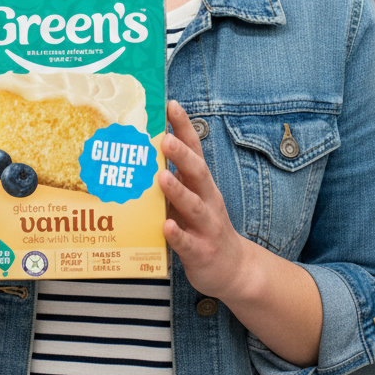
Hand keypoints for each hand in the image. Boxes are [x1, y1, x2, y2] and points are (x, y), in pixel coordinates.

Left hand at [159, 100, 253, 300]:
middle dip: (182, 155)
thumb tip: (142, 150)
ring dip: (177, 191)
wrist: (232, 269)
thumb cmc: (201, 227)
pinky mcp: (201, 252)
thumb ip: (172, 177)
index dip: (184, 127)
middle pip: (197, 173)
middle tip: (165, 139)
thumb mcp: (191, 197)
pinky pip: (188, 243)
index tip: (171, 105)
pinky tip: (166, 227)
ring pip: (193, 206)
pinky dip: (177, 234)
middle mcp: (207, 200)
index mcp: (202, 184)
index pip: (195, 150)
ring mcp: (206, 226)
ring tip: (162, 177)